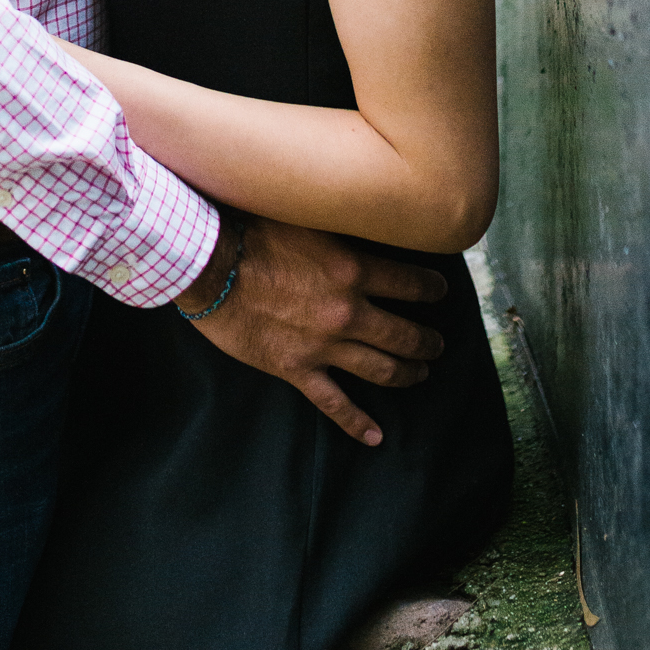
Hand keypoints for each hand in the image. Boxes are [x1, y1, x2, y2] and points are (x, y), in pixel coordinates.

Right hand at [179, 214, 445, 446]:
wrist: (209, 264)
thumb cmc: (250, 229)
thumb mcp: (305, 216)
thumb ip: (337, 225)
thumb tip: (360, 213)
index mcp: (352, 270)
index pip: (411, 284)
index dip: (432, 290)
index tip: (441, 293)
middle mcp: (347, 311)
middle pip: (403, 333)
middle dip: (426, 341)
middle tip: (437, 344)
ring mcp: (323, 345)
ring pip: (381, 369)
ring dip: (406, 373)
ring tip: (420, 374)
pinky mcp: (297, 368)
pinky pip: (334, 403)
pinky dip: (358, 423)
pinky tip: (376, 436)